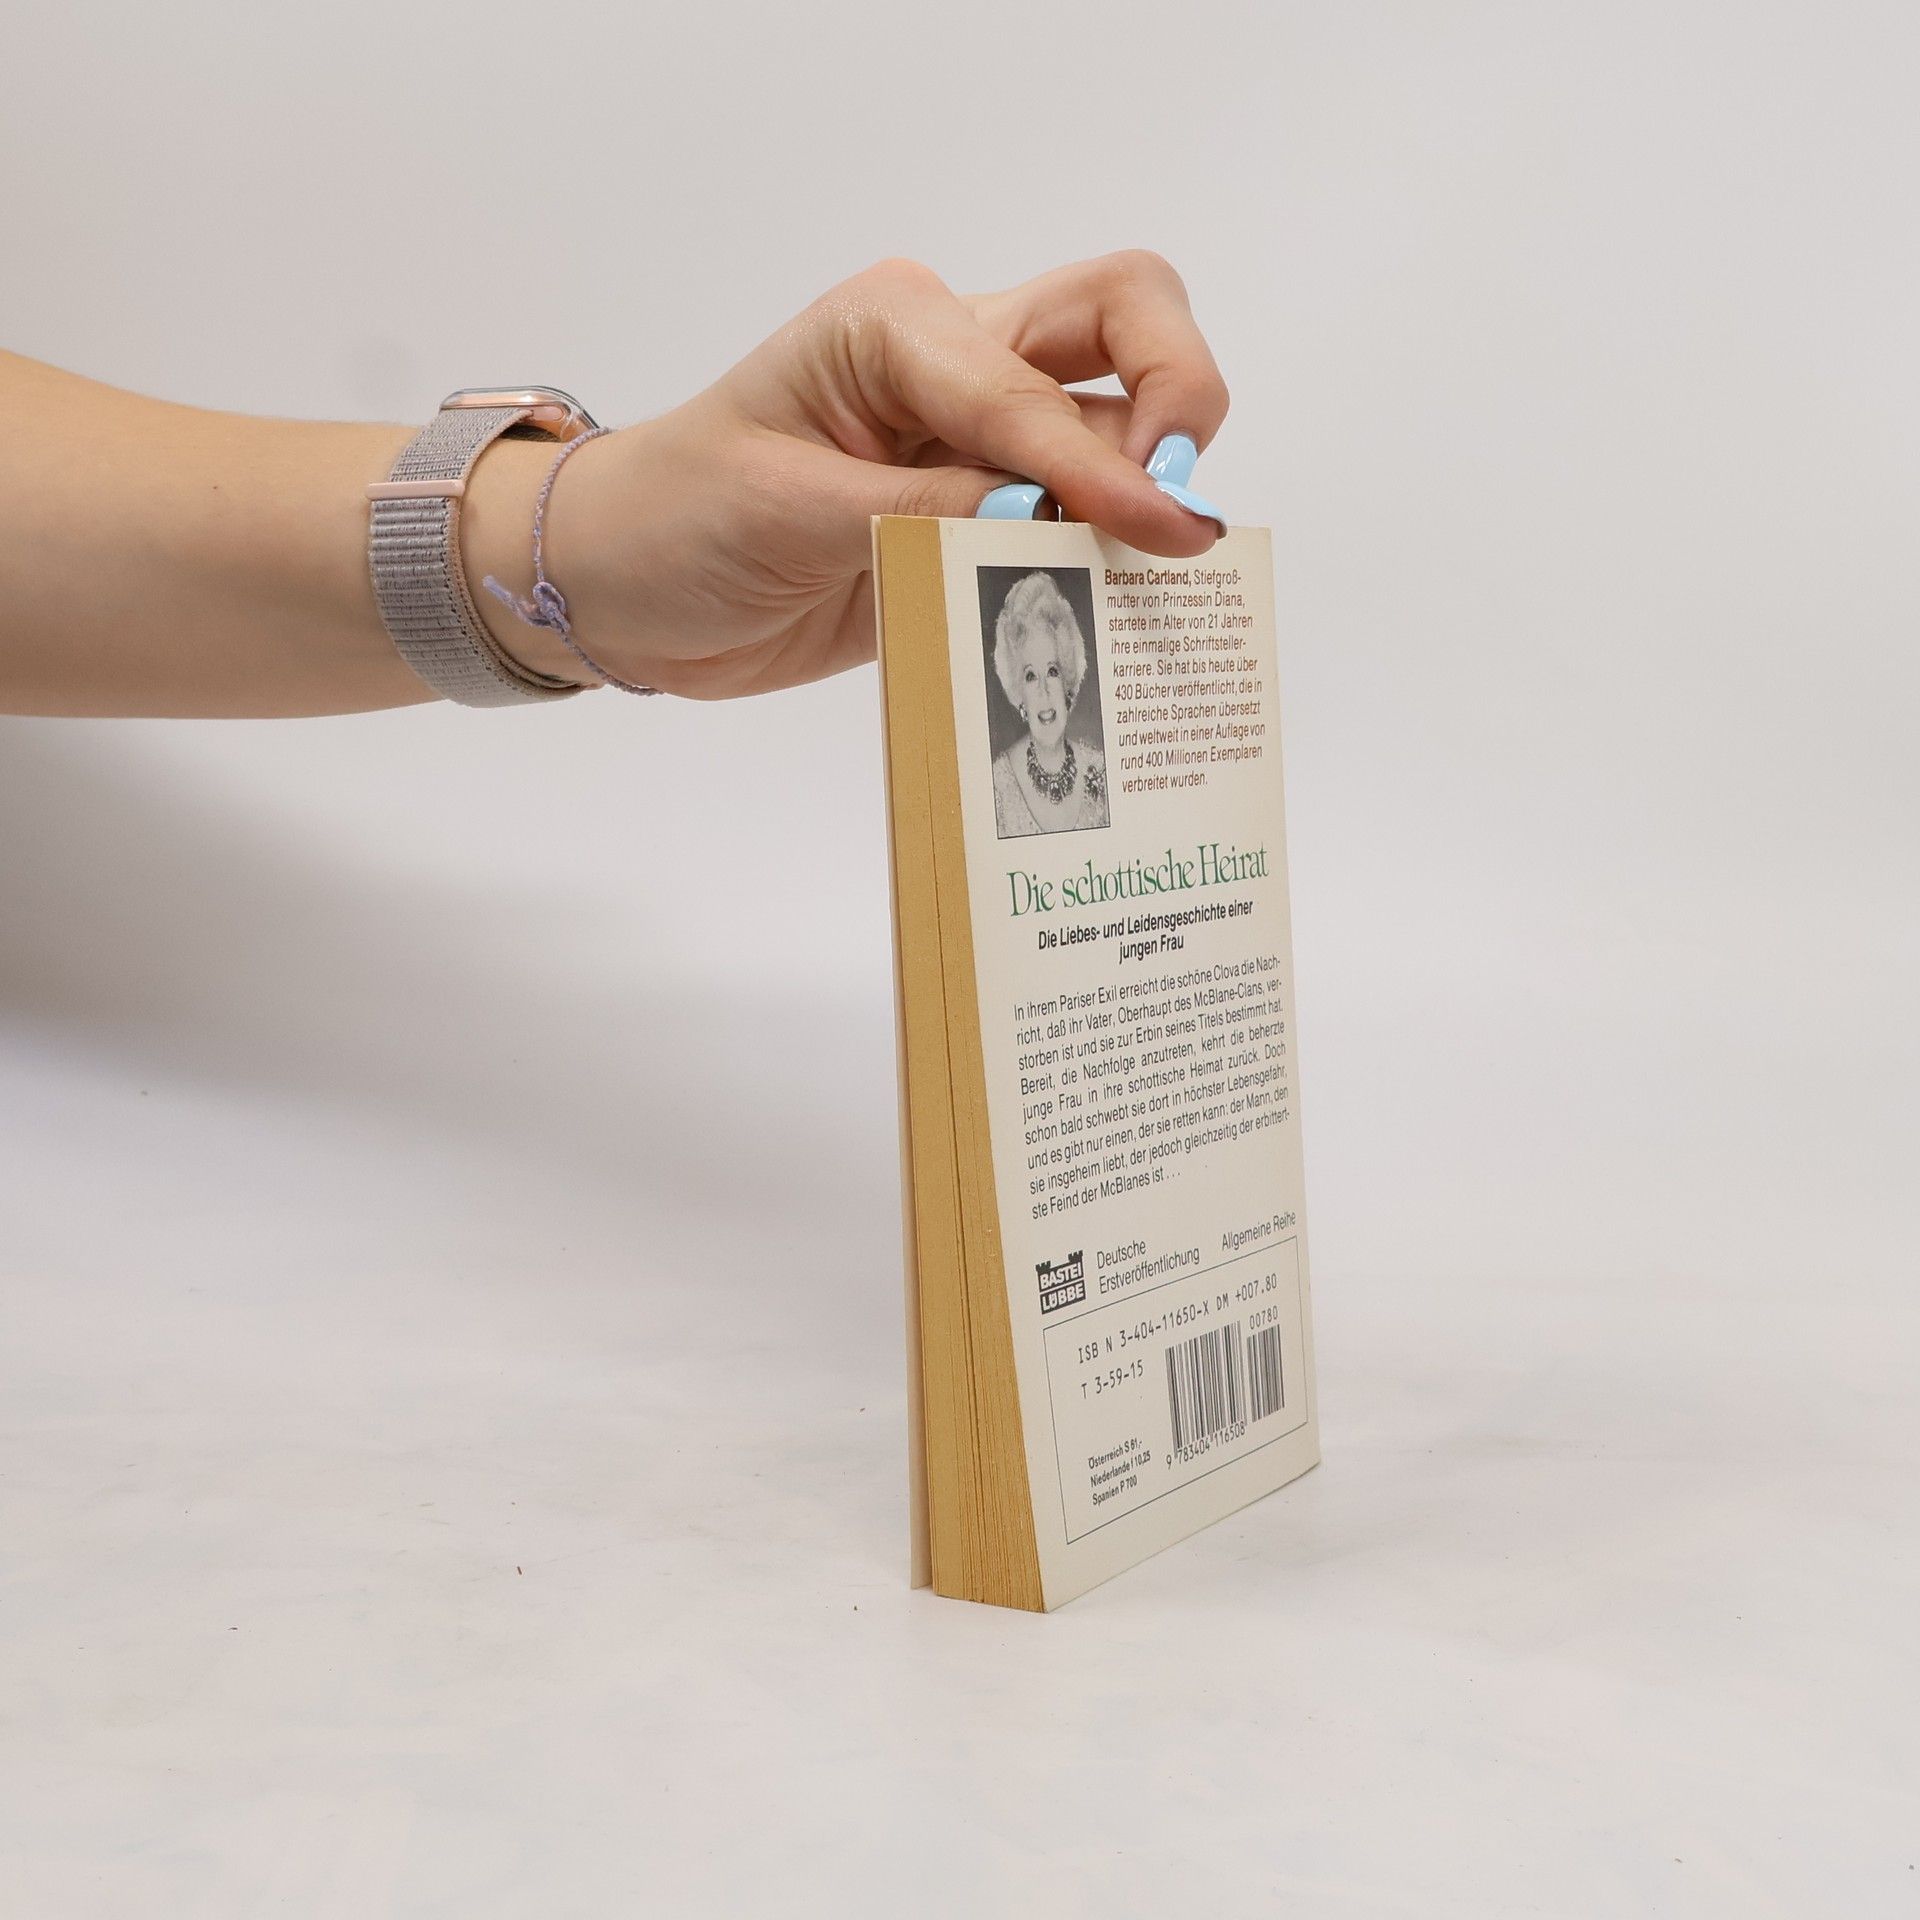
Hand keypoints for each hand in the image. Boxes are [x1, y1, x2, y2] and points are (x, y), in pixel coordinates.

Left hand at [477, 253, 1229, 700]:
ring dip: (1153, 486)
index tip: (1159, 530)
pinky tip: (1131, 597)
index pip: (1032, 383)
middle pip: (1125, 316)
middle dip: (1179, 394)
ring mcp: (979, 437)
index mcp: (897, 326)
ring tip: (1161, 576)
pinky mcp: (985, 511)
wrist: (627, 589)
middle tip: (1177, 506)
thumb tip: (1060, 516)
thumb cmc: (678, 524)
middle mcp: (957, 359)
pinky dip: (1120, 544)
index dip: (1101, 461)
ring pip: (1119, 416)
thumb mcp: (794, 515)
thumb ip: (931, 511)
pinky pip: (1083, 510)